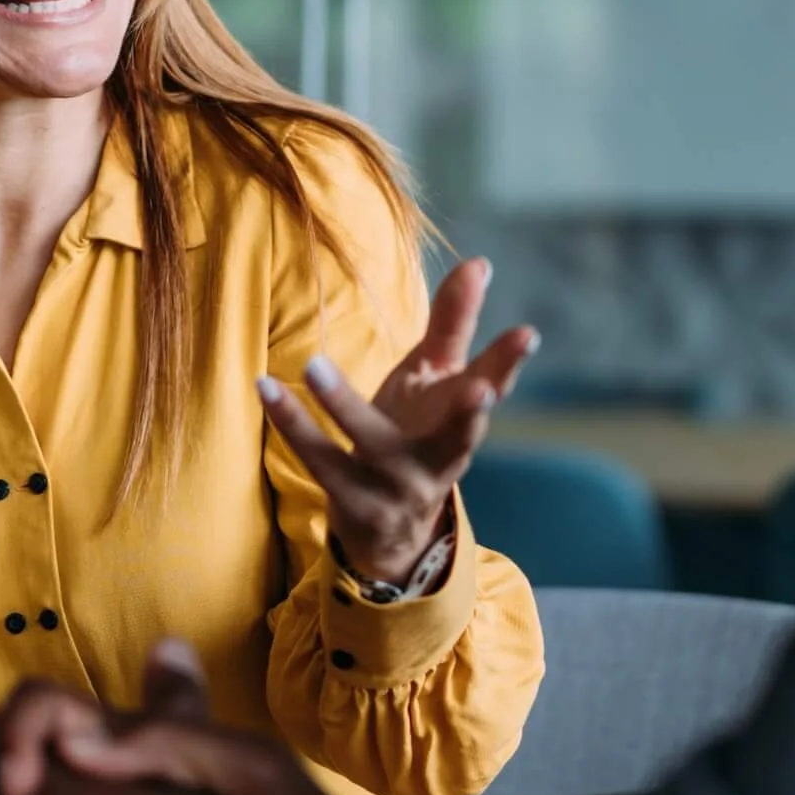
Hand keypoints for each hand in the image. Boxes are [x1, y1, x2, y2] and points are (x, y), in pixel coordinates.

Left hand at [262, 257, 538, 580]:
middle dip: (469, 416)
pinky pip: (319, 462)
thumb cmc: (417, 432)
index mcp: (463, 421)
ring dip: (343, 405)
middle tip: (480, 391)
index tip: (527, 334)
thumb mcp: (436, 379)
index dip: (509, 361)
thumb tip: (478, 263)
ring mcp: (400, 487)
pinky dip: (292, 423)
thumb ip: (453, 323)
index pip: (493, 386)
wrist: (389, 532)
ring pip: (373, 445)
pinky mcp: (356, 505)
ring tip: (313, 365)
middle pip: (459, 438)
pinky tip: (266, 388)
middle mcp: (441, 459)